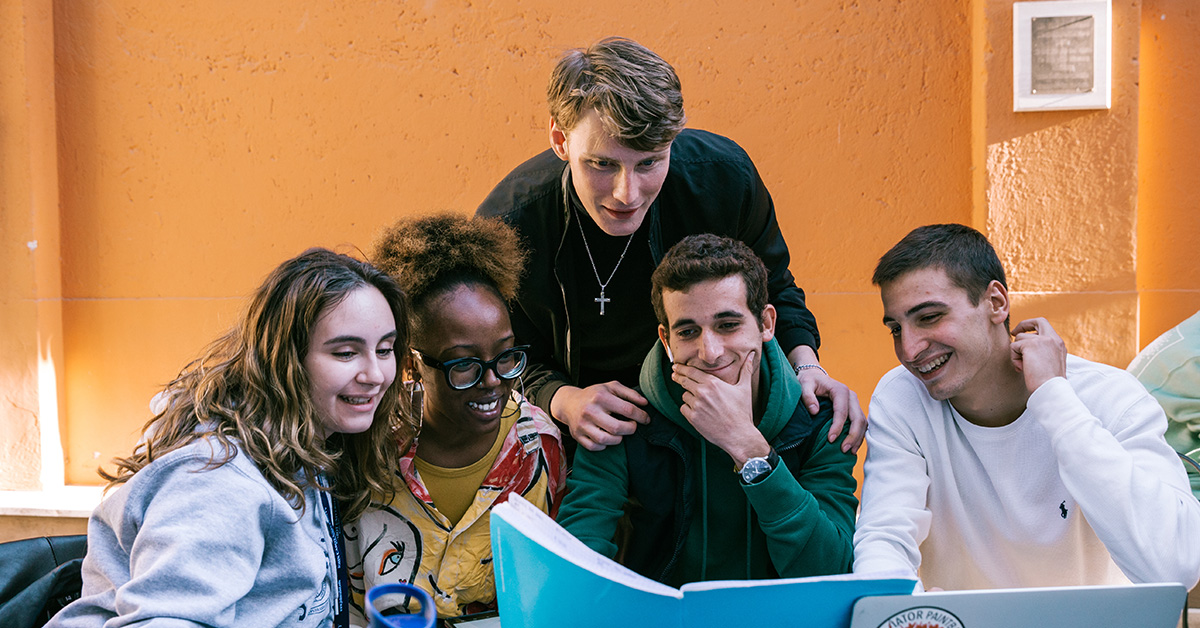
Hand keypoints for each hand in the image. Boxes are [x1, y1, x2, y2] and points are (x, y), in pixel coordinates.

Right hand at [549, 382, 649, 450]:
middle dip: (631, 429)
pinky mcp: (577, 436)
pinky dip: (604, 446)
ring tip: (620, 432)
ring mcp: (582, 425)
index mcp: (600, 397)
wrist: (569, 402)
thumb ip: (630, 393)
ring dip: (618, 439)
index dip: (641, 416)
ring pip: (606, 440)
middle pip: (617, 428)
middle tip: (632, 425)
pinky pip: (595, 447)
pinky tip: (607, 437)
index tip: (645, 419)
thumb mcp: (612, 387)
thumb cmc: (594, 395)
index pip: (627, 410)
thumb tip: (645, 403)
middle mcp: (590, 411)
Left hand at [671, 351, 768, 466]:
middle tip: (674, 375)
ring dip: (688, 397)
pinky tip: (696, 411)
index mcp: (713, 383)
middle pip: (684, 381)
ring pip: (684, 396)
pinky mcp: (693, 418)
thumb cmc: (742, 412)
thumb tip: (751, 355)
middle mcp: (702, 393)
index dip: (682, 368)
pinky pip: (683, 409)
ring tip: (698, 402)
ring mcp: (696, 406)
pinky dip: (687, 409)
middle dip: (678, 377)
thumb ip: (745, 370)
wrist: (739, 435)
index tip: (676, 366)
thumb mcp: (745, 388)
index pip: (692, 372)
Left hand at [789, 346, 865, 452]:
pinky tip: (852, 447)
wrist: (814, 377)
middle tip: (843, 450)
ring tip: (849, 452)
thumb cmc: (808, 382)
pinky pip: (861, 424)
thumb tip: (815, 411)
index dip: (838, 427)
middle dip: (852, 435)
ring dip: (858, 438)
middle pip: (858, 418)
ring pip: (863, 422)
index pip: (842, 411)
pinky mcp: (854, 410)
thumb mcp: (804, 384)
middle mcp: (851, 396)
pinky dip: (859, 436)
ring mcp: (854, 403)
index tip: (830, 440)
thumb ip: (807, 396)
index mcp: (840, 390)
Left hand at [1010, 317, 1067, 392]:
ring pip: (1019, 339)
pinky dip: (1013, 358)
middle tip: (1013, 333)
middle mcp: (1052, 338)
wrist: (1051, 389)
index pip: (1045, 326)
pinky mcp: (1030, 345)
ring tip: (1023, 366)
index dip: (1032, 326)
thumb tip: (1023, 347)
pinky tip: (1022, 368)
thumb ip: (1041, 352)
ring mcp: (1042, 340)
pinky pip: (1013, 346)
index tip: (1022, 332)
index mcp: (1058, 343)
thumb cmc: (1048, 382)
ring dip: (1016, 353)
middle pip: (1037, 321)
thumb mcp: (1049, 363)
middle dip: (1023, 325)